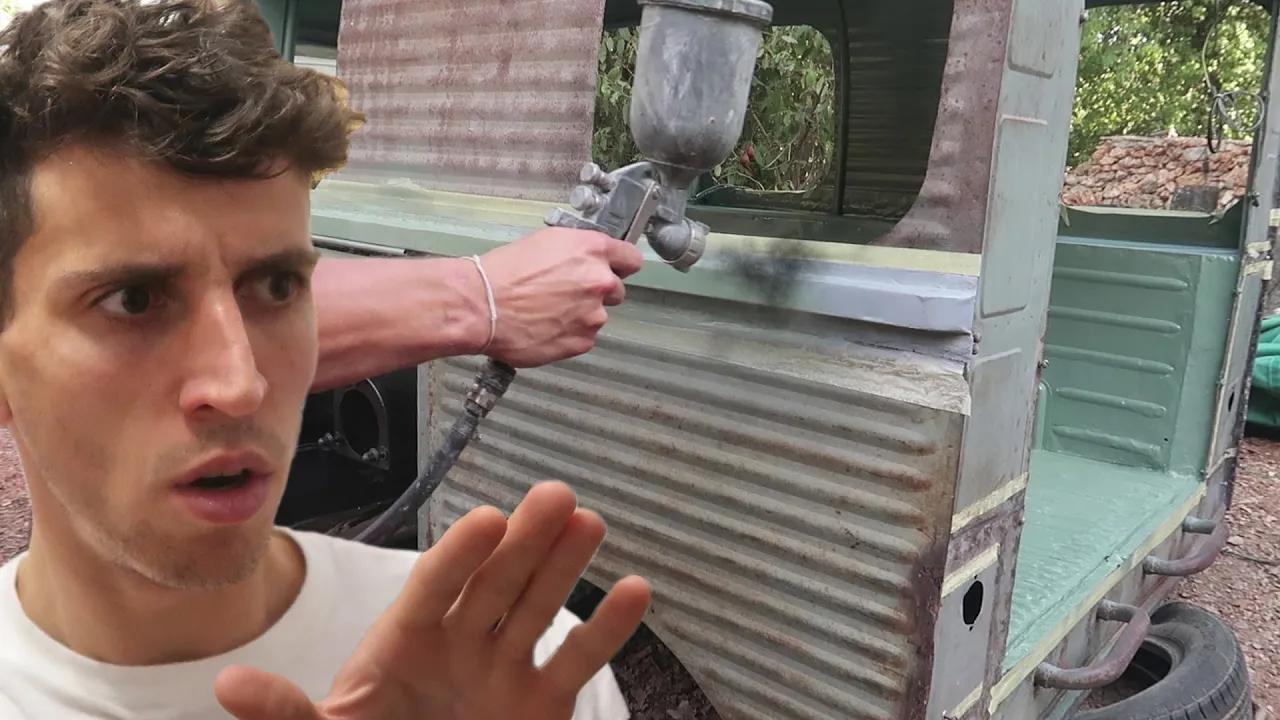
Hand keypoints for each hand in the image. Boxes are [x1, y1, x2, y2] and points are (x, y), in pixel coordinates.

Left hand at [214, 482, 650, 719]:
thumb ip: (289, 715)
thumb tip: (230, 685)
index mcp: (402, 643)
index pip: (433, 588)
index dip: (460, 555)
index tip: (487, 519)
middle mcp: (458, 643)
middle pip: (494, 582)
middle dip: (525, 539)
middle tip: (557, 494)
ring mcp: (504, 668)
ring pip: (538, 605)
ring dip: (564, 564)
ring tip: (590, 522)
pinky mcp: (543, 699)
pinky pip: (577, 658)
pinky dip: (606, 628)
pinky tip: (634, 589)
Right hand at [478, 228, 644, 366]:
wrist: (482, 306)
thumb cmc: (503, 273)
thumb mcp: (545, 242)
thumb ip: (577, 252)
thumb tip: (588, 260)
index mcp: (592, 250)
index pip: (631, 258)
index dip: (620, 265)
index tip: (615, 270)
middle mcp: (599, 281)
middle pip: (616, 290)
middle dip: (597, 292)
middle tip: (566, 293)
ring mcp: (593, 315)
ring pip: (597, 315)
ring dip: (580, 315)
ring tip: (546, 311)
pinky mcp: (582, 342)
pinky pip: (583, 337)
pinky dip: (568, 334)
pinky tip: (544, 326)